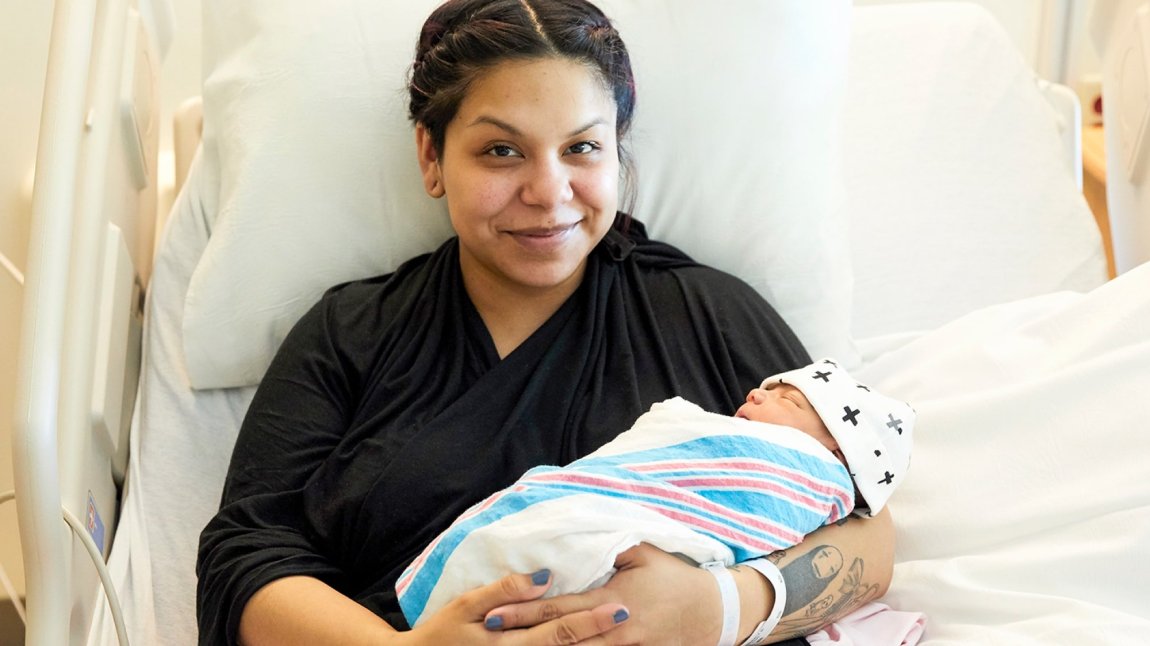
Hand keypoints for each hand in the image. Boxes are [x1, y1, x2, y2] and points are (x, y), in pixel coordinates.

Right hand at [401, 569, 630, 644]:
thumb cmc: (440, 634)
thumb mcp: (466, 606)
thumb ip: (504, 591)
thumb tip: (543, 576)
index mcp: (511, 645)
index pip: (561, 632)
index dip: (592, 621)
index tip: (620, 607)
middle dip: (604, 638)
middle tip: (634, 620)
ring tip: (626, 637)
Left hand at [484, 544, 724, 644]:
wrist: (711, 612)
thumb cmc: (674, 578)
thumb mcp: (644, 551)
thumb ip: (608, 546)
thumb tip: (577, 536)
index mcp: (611, 599)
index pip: (557, 607)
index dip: (523, 610)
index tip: (493, 612)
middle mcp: (613, 630)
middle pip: (558, 637)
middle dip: (521, 636)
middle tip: (486, 633)